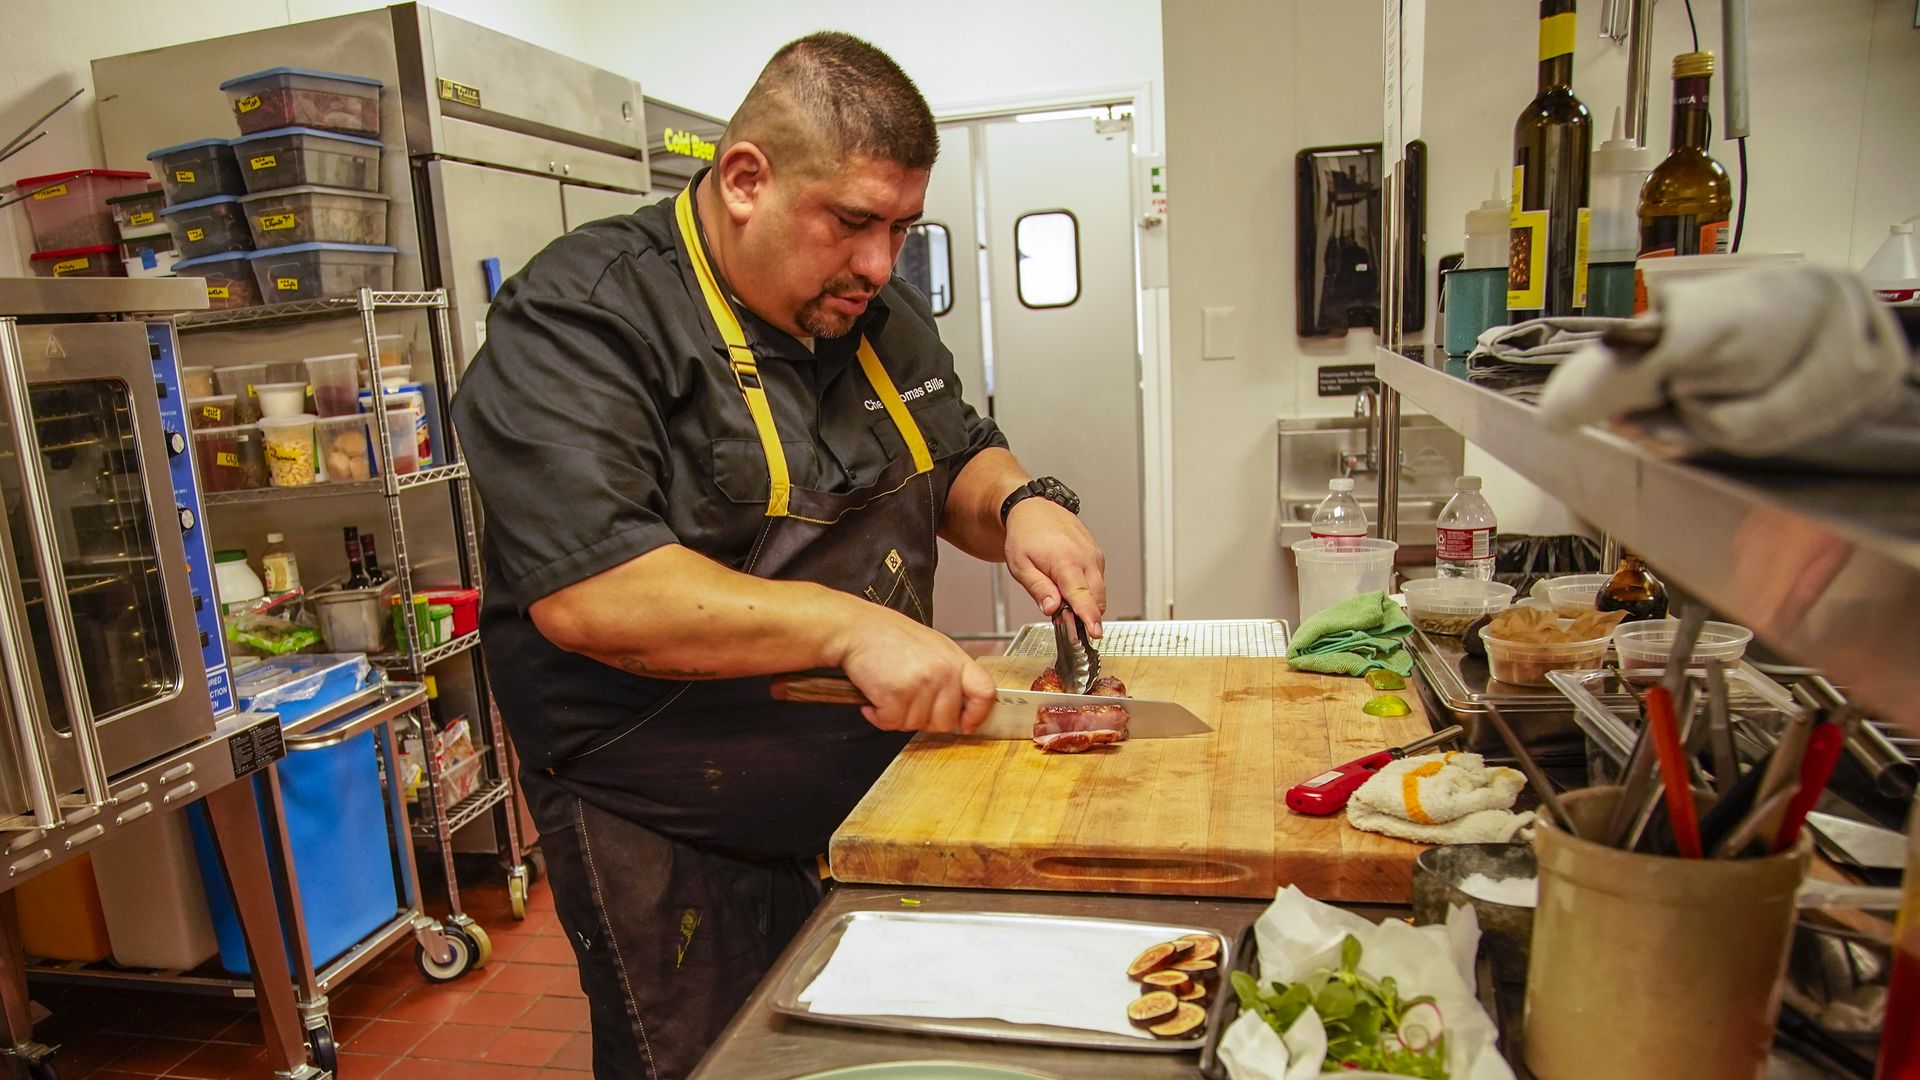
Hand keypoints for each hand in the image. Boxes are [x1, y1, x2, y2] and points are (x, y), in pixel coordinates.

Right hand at [835, 604, 997, 734]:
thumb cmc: (888, 636)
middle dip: (924, 720)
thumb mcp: (931, 647)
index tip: (966, 724)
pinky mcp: (896, 695)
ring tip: (888, 692)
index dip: (977, 715)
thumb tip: (959, 707)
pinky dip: (878, 716)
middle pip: (946, 721)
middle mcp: (942, 671)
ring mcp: (920, 683)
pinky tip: (874, 699)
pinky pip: (891, 723)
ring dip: (897, 716)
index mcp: (954, 659)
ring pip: (915, 725)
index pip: (984, 692)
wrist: (856, 629)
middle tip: (907, 704)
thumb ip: (948, 673)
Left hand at [1004, 499, 1106, 635]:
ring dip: (1086, 602)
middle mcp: (1085, 558)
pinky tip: (1069, 584)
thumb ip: (1038, 588)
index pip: (1081, 595)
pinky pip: (1098, 581)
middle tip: (1065, 620)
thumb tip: (1052, 609)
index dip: (1089, 616)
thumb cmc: (1026, 535)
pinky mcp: (1097, 555)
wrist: (1036, 508)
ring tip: (1061, 595)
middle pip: (1096, 598)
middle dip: (1087, 615)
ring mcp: (1094, 556)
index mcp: (1065, 561)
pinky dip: (1087, 590)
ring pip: (1099, 592)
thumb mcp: (1020, 565)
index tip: (1095, 631)